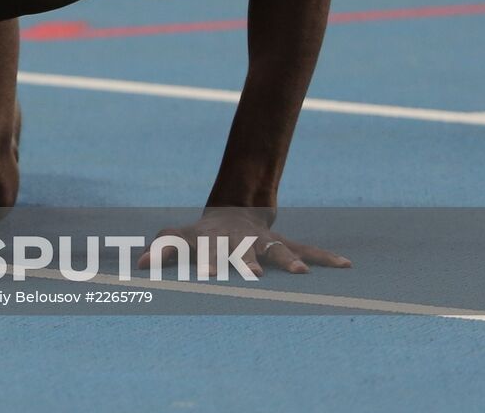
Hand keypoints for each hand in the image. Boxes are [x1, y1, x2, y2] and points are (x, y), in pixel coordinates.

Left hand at [136, 206, 350, 276]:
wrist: (234, 207)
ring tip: (303, 273)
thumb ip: (160, 250)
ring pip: (278, 250)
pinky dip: (325, 256)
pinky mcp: (284, 244)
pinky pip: (307, 249)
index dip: (207, 263)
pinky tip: (346, 265)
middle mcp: (240, 241)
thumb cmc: (202, 233)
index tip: (208, 276)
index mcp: (214, 241)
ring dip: (289, 261)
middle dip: (249, 263)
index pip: (208, 252)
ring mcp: (264, 242)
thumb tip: (138, 265)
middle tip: (256, 276)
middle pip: (244, 252)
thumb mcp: (178, 237)